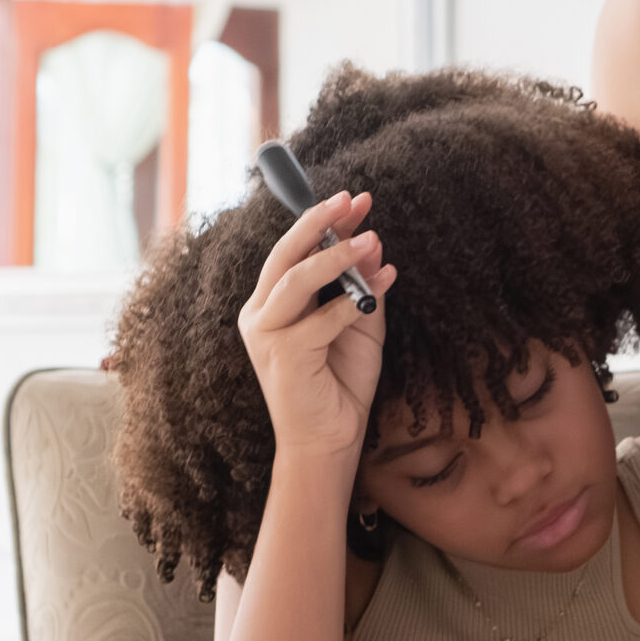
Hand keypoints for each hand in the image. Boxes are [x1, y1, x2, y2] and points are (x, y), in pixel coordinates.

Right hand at [238, 191, 396, 461]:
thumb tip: (375, 244)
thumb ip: (363, 288)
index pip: (295, 251)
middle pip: (285, 254)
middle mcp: (260, 313)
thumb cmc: (340, 384)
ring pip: (296, 279)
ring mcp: (265, 333)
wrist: (329, 440)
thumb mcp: (359, 325)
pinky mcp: (281, 355)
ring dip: (336, 256)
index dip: (324, 222)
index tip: (356, 199)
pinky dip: (353, 303)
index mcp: (272, 303)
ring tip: (371, 239)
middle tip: (353, 200)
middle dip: (319, 222)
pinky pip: (321, 319)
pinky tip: (379, 292)